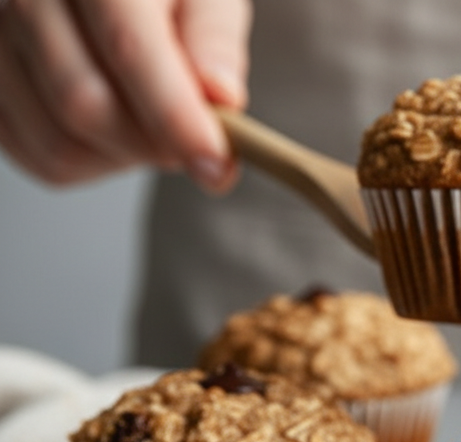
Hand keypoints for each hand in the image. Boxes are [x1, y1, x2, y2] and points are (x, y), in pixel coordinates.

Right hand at [0, 0, 250, 190]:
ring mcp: (0, 42)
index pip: (126, 48)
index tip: (216, 161)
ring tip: (158, 126)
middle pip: (82, 102)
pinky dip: (97, 165)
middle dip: (153, 144)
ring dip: (126, 157)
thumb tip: (221, 94)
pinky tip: (123, 133)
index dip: (174, 115)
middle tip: (199, 143)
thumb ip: (214, 41)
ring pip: (58, 142)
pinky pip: (42, 158)